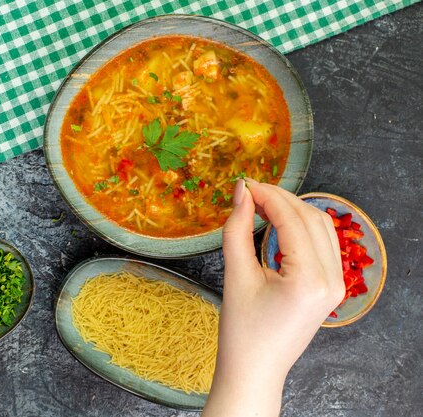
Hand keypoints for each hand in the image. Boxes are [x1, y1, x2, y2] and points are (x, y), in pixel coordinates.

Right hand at [203, 180, 343, 416]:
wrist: (255, 369)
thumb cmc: (241, 331)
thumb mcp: (236, 276)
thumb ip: (237, 229)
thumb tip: (241, 193)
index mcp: (309, 278)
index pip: (292, 219)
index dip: (267, 196)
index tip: (243, 184)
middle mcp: (332, 279)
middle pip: (310, 218)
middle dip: (280, 199)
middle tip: (249, 191)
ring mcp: (336, 284)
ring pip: (321, 227)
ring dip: (293, 210)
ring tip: (261, 204)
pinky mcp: (331, 287)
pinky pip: (323, 244)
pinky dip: (302, 227)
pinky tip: (279, 222)